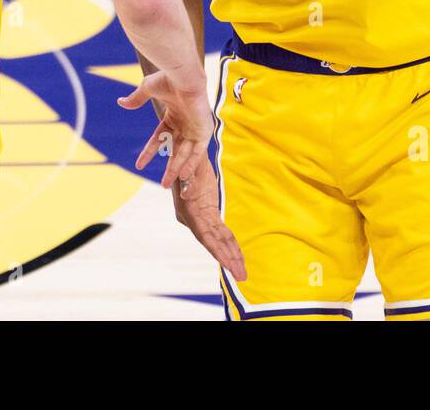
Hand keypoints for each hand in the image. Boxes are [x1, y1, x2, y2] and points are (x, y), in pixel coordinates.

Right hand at [117, 68, 211, 187]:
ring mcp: (195, 128)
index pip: (159, 138)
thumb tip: (120, 102)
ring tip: (166, 185)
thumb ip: (136, 98)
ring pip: (185, 154)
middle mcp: (185, 124)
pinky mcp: (204, 131)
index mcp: (173, 116)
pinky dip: (191, 163)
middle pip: (175, 151)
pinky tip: (183, 176)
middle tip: (163, 185)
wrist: (184, 76)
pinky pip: (198, 151)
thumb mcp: (147, 89)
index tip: (139, 165)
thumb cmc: (168, 79)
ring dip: (177, 170)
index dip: (149, 152)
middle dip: (169, 168)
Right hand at [173, 161, 246, 280]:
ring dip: (231, 256)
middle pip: (212, 243)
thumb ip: (187, 182)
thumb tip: (187, 194)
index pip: (204, 235)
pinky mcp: (209, 215)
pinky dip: (231, 245)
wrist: (189, 154)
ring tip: (242, 274)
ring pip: (219, 241)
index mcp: (189, 212)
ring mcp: (201, 218)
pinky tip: (239, 257)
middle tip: (241, 275)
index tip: (227, 263)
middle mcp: (194, 219)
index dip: (216, 250)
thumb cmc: (188, 160)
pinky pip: (222, 233)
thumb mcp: (188, 168)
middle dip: (227, 260)